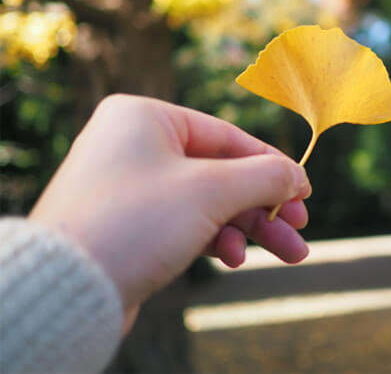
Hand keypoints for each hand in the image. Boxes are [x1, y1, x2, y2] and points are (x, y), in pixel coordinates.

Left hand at [30, 94, 310, 329]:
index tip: (304, 191)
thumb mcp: (213, 191)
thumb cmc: (137, 222)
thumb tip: (297, 176)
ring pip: (207, 202)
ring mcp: (129, 186)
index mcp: (145, 117)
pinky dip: (215, 238)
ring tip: (287, 254)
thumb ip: (264, 177)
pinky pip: (184, 222)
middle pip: (220, 173)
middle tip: (299, 231)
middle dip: (265, 207)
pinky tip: (233, 258)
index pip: (227, 135)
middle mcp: (133, 145)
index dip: (272, 164)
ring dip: (248, 228)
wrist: (67, 291)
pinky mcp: (128, 224)